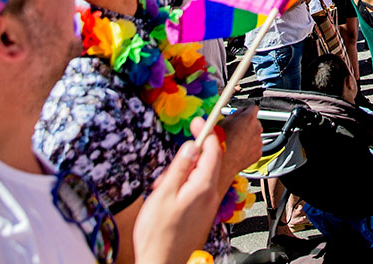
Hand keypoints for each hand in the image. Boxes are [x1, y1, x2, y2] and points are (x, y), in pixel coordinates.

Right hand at [133, 120, 228, 263]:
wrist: (161, 262)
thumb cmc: (158, 234)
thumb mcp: (164, 194)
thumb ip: (179, 168)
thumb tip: (191, 146)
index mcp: (203, 187)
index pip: (213, 150)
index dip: (207, 132)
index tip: (198, 122)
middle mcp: (211, 195)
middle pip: (210, 162)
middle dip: (192, 155)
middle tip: (172, 163)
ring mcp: (207, 205)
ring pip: (202, 176)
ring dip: (186, 172)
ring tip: (165, 186)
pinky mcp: (201, 213)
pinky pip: (198, 189)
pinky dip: (186, 185)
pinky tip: (169, 196)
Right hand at [217, 106, 262, 176]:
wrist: (224, 161)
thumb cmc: (221, 142)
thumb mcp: (224, 121)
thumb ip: (236, 113)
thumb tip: (239, 112)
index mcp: (249, 118)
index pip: (253, 108)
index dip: (247, 111)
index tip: (244, 113)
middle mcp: (257, 128)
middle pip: (255, 122)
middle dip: (247, 125)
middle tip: (237, 130)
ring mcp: (259, 141)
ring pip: (255, 135)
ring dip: (249, 137)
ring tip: (237, 142)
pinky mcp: (258, 153)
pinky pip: (256, 147)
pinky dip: (250, 148)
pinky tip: (240, 149)